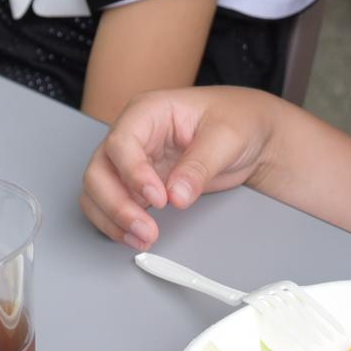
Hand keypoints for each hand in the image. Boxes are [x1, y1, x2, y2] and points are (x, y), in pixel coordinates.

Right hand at [80, 87, 276, 251]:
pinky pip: (112, 204)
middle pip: (100, 168)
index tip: (159, 198)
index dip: (133, 173)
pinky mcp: (138, 184)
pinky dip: (117, 224)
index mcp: (149, 111)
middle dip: (116, 203)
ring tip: (142, 239)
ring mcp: (132, 160)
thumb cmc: (238, 120)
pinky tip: (137, 237)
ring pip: (98, 190)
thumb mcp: (228, 136)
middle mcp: (133, 135)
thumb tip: (177, 195)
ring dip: (113, 218)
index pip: (122, 141)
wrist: (252, 134)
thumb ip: (200, 164)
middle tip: (146, 229)